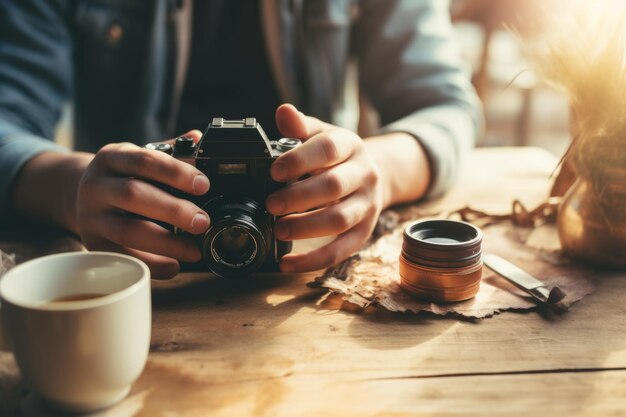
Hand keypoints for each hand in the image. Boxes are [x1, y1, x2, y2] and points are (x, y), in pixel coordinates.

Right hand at [76, 131, 210, 278]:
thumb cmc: (122, 175)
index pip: (144, 160)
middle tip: (202, 221)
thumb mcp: (138, 158)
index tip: (203, 185)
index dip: (175, 172)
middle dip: (173, 210)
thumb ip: (170, 152)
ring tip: (194, 250)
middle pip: (133, 195)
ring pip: (127, 231)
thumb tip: (199, 139)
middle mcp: (96, 186)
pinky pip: (123, 258)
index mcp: (111, 158)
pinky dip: (152, 264)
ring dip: (166, 243)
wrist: (80, 195)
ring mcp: (91, 217)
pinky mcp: (93, 244)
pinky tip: (174, 265)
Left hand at [267, 104, 384, 272]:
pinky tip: (288, 264)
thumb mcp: (322, 135)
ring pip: (340, 219)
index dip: (300, 160)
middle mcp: (364, 175)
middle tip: (271, 204)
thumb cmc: (337, 156)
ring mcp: (367, 206)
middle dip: (299, 197)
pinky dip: (313, 261)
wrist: (373, 176)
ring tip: (279, 230)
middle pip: (334, 186)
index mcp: (350, 146)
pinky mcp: (364, 233)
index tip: (273, 171)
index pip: (328, 149)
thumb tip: (283, 112)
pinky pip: (341, 251)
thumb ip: (300, 127)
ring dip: (307, 228)